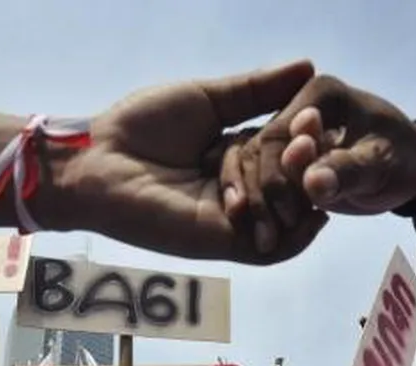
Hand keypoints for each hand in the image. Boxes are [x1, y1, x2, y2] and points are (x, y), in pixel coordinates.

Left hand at [57, 60, 326, 263]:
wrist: (101, 160)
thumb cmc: (143, 126)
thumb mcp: (207, 98)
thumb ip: (255, 90)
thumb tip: (308, 66)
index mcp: (237, 153)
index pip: (287, 148)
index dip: (305, 135)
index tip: (313, 117)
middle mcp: (241, 188)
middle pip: (292, 181)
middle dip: (305, 162)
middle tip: (307, 142)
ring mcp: (234, 220)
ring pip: (287, 213)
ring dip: (300, 191)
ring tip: (300, 162)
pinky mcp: (224, 244)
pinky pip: (273, 250)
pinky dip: (297, 237)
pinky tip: (311, 214)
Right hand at [222, 74, 415, 238]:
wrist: (409, 167)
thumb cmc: (401, 159)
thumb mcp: (379, 164)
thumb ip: (346, 170)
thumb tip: (312, 183)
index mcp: (319, 95)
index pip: (278, 134)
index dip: (276, 176)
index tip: (288, 215)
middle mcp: (296, 106)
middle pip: (259, 151)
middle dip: (263, 196)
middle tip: (271, 239)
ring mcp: (287, 131)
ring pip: (252, 167)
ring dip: (257, 206)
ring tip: (267, 243)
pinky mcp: (284, 155)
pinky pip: (261, 180)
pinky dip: (263, 207)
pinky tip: (267, 234)